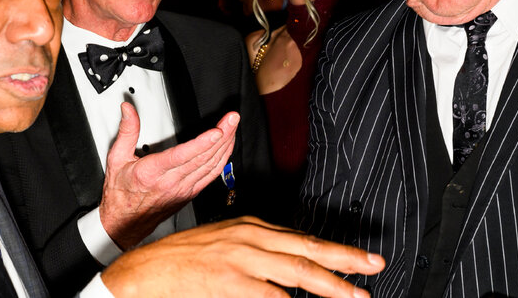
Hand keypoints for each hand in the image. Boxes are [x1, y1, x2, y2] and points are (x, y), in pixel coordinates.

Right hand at [99, 102, 236, 249]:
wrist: (125, 222)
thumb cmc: (121, 193)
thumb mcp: (116, 158)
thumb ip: (126, 131)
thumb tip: (128, 110)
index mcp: (152, 172)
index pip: (182, 156)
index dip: (202, 143)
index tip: (217, 130)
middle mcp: (171, 182)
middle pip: (203, 157)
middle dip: (222, 135)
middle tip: (232, 118)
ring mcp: (184, 189)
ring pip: (211, 166)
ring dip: (226, 145)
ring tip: (233, 126)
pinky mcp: (190, 193)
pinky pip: (212, 175)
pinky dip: (223, 159)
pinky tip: (227, 147)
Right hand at [101, 217, 384, 297]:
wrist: (143, 273)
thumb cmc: (179, 263)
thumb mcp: (222, 246)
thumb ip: (256, 253)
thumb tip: (289, 273)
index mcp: (248, 227)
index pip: (300, 237)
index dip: (332, 250)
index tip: (358, 260)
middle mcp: (248, 237)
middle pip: (306, 248)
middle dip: (344, 259)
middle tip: (373, 267)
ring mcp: (240, 259)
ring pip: (296, 270)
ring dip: (330, 285)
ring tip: (354, 295)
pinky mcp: (229, 281)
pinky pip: (270, 296)